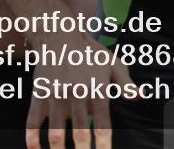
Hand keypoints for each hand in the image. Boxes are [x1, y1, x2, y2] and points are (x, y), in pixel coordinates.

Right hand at [26, 34, 136, 148]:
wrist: (60, 36)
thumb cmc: (90, 52)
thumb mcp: (113, 64)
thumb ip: (126, 84)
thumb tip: (140, 98)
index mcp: (97, 89)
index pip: (103, 125)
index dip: (104, 144)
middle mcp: (77, 94)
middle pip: (80, 133)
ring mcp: (56, 96)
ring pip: (57, 133)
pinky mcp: (39, 95)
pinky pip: (33, 122)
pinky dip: (33, 139)